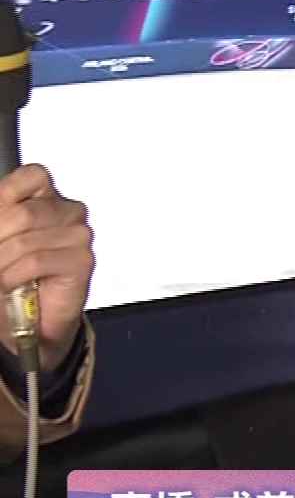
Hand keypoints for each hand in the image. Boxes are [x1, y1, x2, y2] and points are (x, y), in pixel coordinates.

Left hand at [0, 165, 93, 370]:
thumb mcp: (0, 241)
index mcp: (45, 199)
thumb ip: (2, 221)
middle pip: (23, 213)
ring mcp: (78, 235)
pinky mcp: (83, 260)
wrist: (29, 321)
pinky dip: (14, 277)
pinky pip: (37, 261)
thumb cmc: (11, 277)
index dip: (7, 195)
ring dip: (1, 264)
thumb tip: (0, 216)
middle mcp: (67, 212)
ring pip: (26, 239)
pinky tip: (10, 286)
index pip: (33, 176)